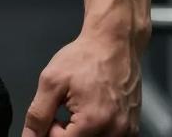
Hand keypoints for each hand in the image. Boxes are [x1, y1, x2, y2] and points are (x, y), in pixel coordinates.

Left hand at [21, 31, 141, 135]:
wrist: (114, 44)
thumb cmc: (83, 58)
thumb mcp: (52, 81)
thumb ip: (38, 113)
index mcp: (92, 122)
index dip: (51, 131)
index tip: (51, 114)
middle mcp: (114, 132)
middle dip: (65, 134)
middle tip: (63, 113)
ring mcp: (126, 132)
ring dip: (80, 133)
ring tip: (76, 111)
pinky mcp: (132, 129)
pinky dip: (95, 132)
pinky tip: (91, 113)